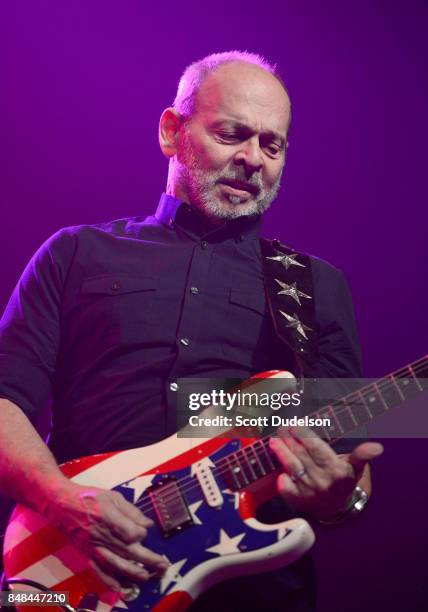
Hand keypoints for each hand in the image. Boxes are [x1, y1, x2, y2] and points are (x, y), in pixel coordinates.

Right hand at [43, 481, 167, 591]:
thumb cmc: (89, 498)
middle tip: (163, 565)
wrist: (62, 506)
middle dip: (149, 559)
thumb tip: (147, 524)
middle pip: (129, 551)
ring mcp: (94, 547)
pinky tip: (121, 588)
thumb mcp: (113, 497)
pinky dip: (110, 581)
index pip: (132, 533)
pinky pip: (99, 571)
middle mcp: (103, 536)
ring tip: (147, 577)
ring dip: (134, 573)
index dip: (142, 534)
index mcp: (109, 518)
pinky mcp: (87, 555)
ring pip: (117, 564)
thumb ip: (131, 511)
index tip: (144, 531)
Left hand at [269, 426, 383, 520]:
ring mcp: (310, 491)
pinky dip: (282, 480)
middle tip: (280, 426)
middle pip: (302, 455)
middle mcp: (323, 481)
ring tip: (273, 441)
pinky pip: (287, 489)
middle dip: (289, 439)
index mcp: (337, 471)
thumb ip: (362, 455)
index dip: (304, 435)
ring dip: (281, 453)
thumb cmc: (344, 480)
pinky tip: (276, 470)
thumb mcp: (356, 467)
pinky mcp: (299, 500)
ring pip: (293, 468)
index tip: (294, 423)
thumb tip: (378, 448)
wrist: (337, 509)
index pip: (317, 448)